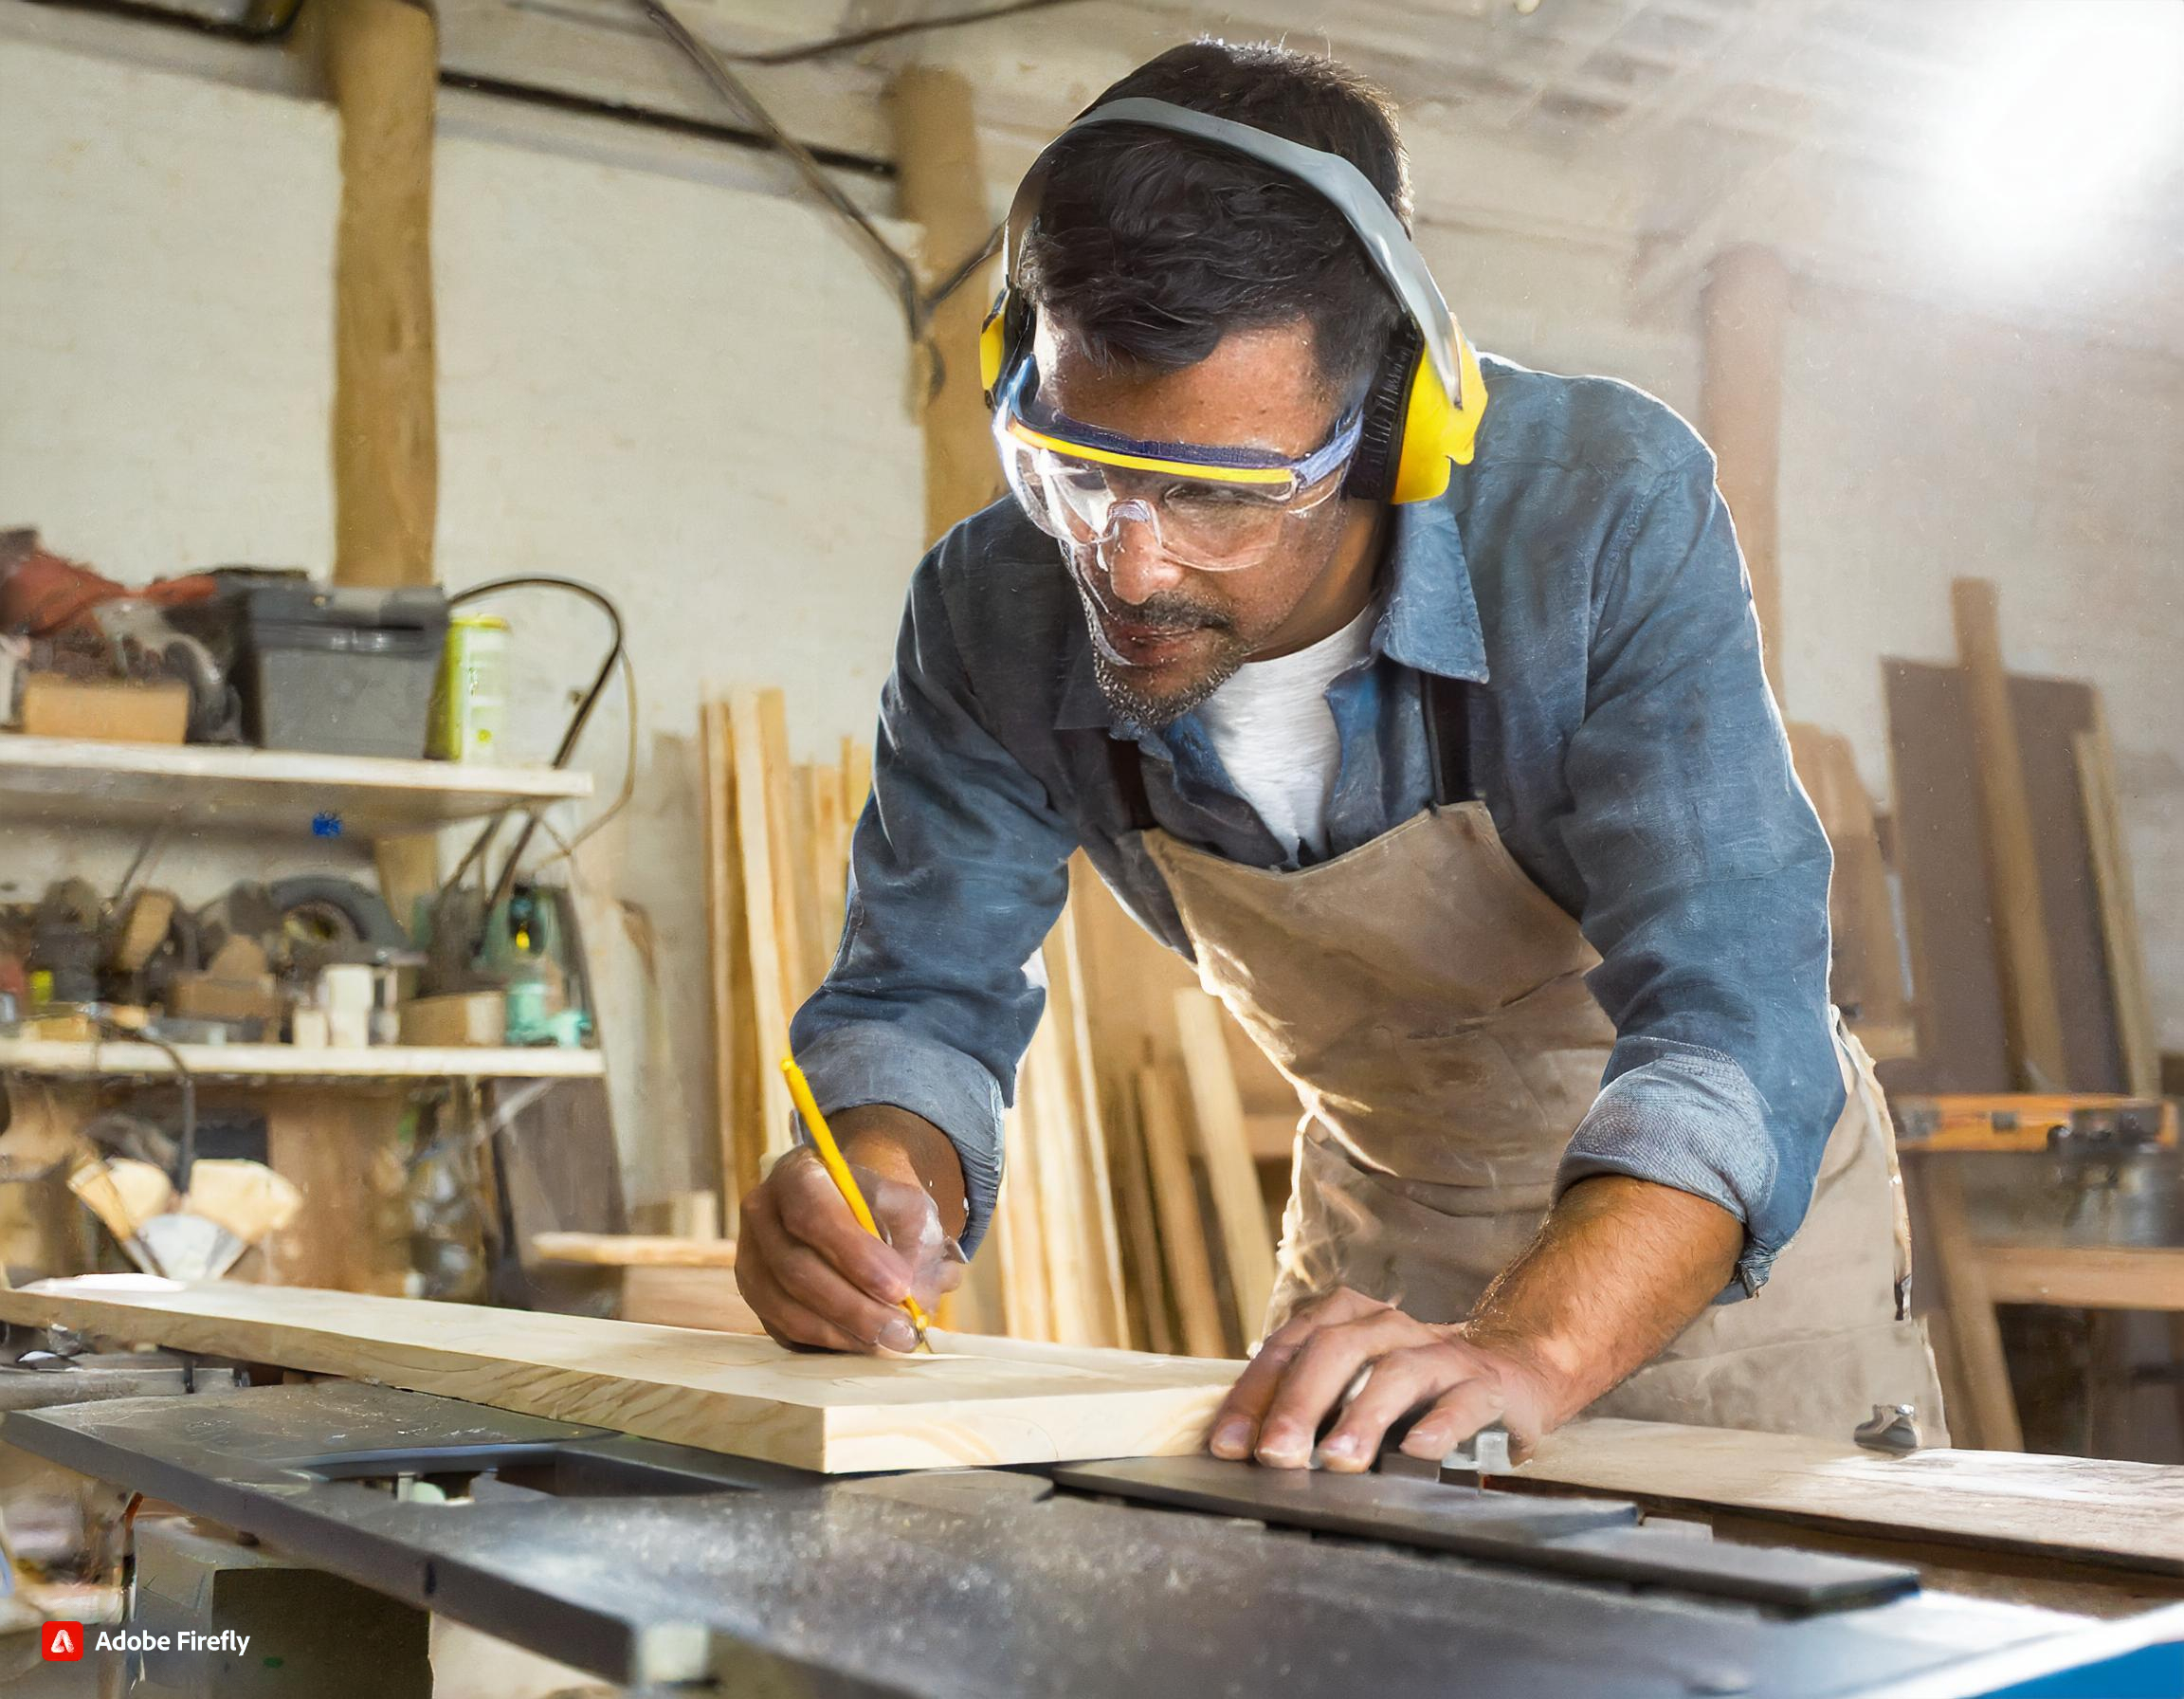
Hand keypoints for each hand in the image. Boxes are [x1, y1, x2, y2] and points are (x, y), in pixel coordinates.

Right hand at [734, 1145, 960, 1353]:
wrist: (856, 1212)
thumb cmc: (882, 1207)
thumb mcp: (909, 1205)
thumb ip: (914, 1241)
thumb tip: (913, 1299)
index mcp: (796, 1175)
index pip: (813, 1214)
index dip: (854, 1255)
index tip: (898, 1287)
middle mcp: (762, 1213)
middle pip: (795, 1268)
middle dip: (853, 1307)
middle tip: (901, 1331)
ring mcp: (751, 1258)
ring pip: (784, 1307)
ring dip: (841, 1332)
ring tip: (888, 1342)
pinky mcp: (755, 1297)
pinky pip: (783, 1330)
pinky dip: (826, 1343)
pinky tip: (863, 1344)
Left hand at [1205, 1287, 1555, 1472]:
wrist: (1512, 1371)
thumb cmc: (1415, 1389)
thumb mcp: (1355, 1387)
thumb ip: (1305, 1405)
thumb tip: (1241, 1448)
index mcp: (1348, 1321)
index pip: (1289, 1348)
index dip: (1254, 1395)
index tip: (1228, 1444)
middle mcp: (1390, 1328)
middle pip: (1334, 1351)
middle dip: (1298, 1404)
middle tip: (1274, 1454)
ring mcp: (1440, 1354)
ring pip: (1395, 1373)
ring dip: (1362, 1416)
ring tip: (1336, 1460)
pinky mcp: (1487, 1385)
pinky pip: (1463, 1400)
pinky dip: (1440, 1424)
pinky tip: (1418, 1450)